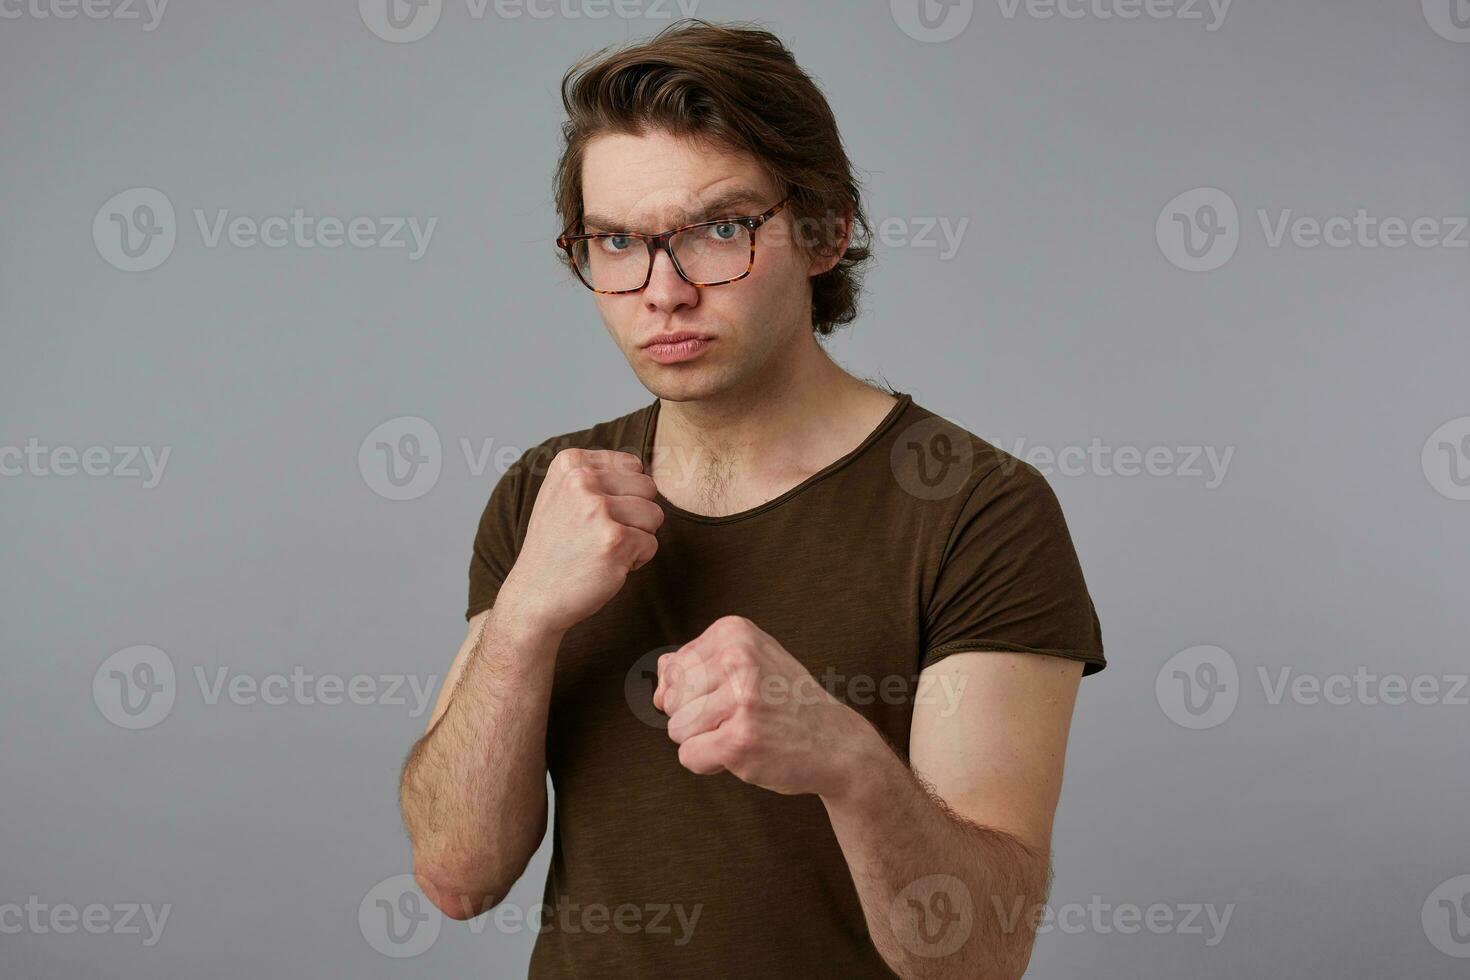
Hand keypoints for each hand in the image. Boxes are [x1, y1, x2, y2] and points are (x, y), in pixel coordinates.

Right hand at [500, 449, 662, 633]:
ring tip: (604, 549)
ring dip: (638, 537)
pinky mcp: (615, 540)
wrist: (534, 596)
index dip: (624, 495)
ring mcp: (597, 509)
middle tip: (601, 535)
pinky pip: (652, 543)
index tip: (594, 515)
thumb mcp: (562, 494)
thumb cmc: (556, 547)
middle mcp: (582, 479)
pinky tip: (607, 565)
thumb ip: (596, 474)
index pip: (632, 465)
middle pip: (647, 487)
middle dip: (635, 515)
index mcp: (570, 463)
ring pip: (654, 514)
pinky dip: (637, 560)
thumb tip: (640, 465)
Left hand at [653, 615, 869, 797]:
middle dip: (697, 719)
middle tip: (744, 717)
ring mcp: (741, 697)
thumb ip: (695, 665)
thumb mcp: (745, 665)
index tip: (739, 694)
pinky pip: (690, 757)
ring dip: (706, 741)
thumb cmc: (783, 703)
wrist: (837, 742)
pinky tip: (748, 752)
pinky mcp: (741, 739)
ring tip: (747, 732)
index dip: (697, 693)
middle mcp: (737, 656)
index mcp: (733, 631)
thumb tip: (657, 681)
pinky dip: (712, 764)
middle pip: (669, 700)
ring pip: (676, 730)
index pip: (672, 670)